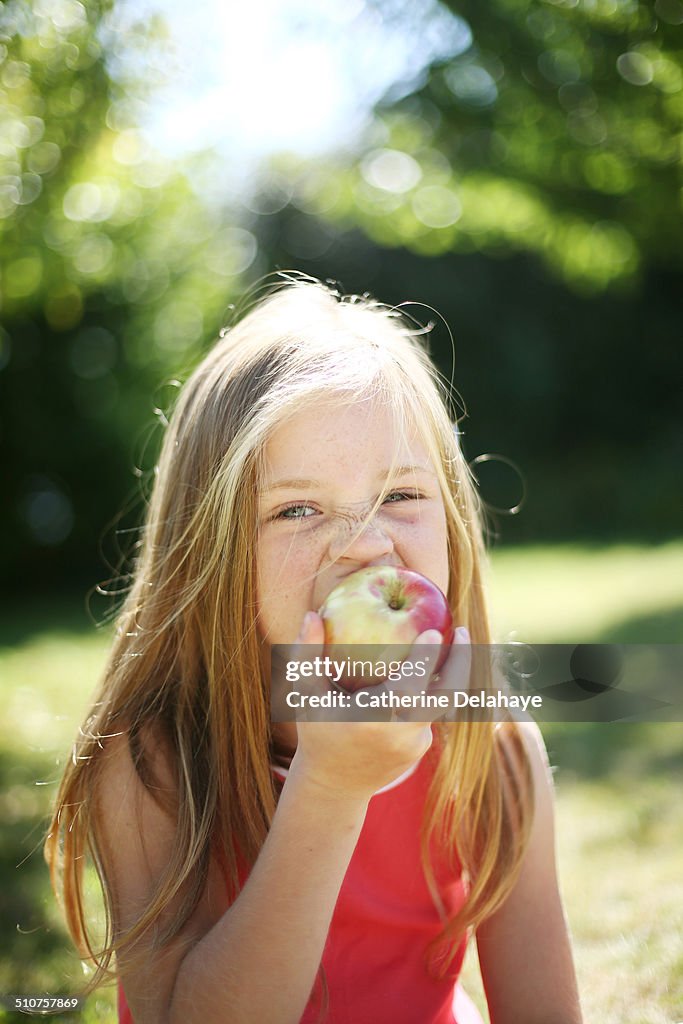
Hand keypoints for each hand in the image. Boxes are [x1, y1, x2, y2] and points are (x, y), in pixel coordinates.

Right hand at [284, 613, 449, 798]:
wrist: (334, 786)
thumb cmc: (317, 731)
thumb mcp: (305, 694)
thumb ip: (307, 654)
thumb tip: (312, 614)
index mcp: (373, 720)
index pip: (409, 687)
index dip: (425, 659)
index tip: (435, 631)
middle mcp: (401, 734)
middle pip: (447, 695)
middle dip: (462, 661)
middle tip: (462, 628)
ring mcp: (415, 745)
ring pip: (442, 703)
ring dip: (451, 671)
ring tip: (454, 640)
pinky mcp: (420, 749)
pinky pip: (429, 712)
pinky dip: (429, 688)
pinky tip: (426, 668)